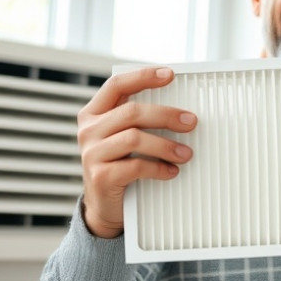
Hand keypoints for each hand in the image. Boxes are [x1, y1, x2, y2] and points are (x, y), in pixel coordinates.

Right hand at [76, 66, 196, 237]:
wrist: (104, 205)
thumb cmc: (120, 164)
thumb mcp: (124, 137)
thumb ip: (139, 120)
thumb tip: (181, 111)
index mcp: (94, 113)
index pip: (116, 85)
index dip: (143, 76)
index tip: (169, 74)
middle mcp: (89, 130)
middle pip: (131, 112)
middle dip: (166, 115)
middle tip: (191, 122)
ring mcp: (91, 154)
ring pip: (134, 138)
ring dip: (166, 145)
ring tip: (186, 153)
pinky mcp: (100, 176)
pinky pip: (136, 166)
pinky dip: (159, 168)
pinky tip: (171, 171)